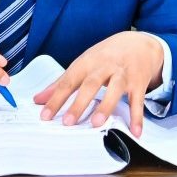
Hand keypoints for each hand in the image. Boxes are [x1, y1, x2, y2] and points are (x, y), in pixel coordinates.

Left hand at [33, 31, 164, 135]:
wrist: (139, 43)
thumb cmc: (106, 56)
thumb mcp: (83, 64)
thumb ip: (61, 82)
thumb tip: (38, 99)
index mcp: (87, 63)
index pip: (68, 81)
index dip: (56, 98)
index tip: (45, 115)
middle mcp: (104, 66)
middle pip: (90, 84)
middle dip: (79, 103)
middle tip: (68, 122)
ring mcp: (123, 74)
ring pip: (114, 89)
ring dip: (106, 106)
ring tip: (96, 124)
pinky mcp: (139, 82)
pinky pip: (137, 100)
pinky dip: (137, 117)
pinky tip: (135, 132)